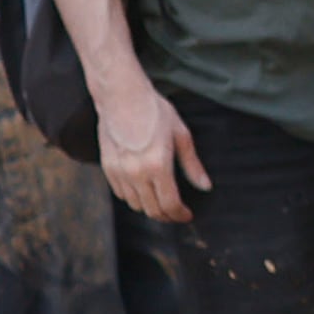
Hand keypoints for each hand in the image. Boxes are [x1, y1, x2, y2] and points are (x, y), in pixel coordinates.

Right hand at [95, 69, 207, 224]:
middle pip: (152, 210)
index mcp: (158, 165)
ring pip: (135, 205)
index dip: (180, 215)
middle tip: (177, 213)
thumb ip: (192, 165)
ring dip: (150, 208)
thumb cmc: (155, 111)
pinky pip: (121, 194)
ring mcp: (119, 172)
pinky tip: (144, 191)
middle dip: (167, 216)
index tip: (187, 215)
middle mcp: (136, 173)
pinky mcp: (107, 168)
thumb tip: (205, 186)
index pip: (170, 204)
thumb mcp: (181, 135)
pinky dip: (134, 198)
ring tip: (162, 203)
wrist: (121, 96)